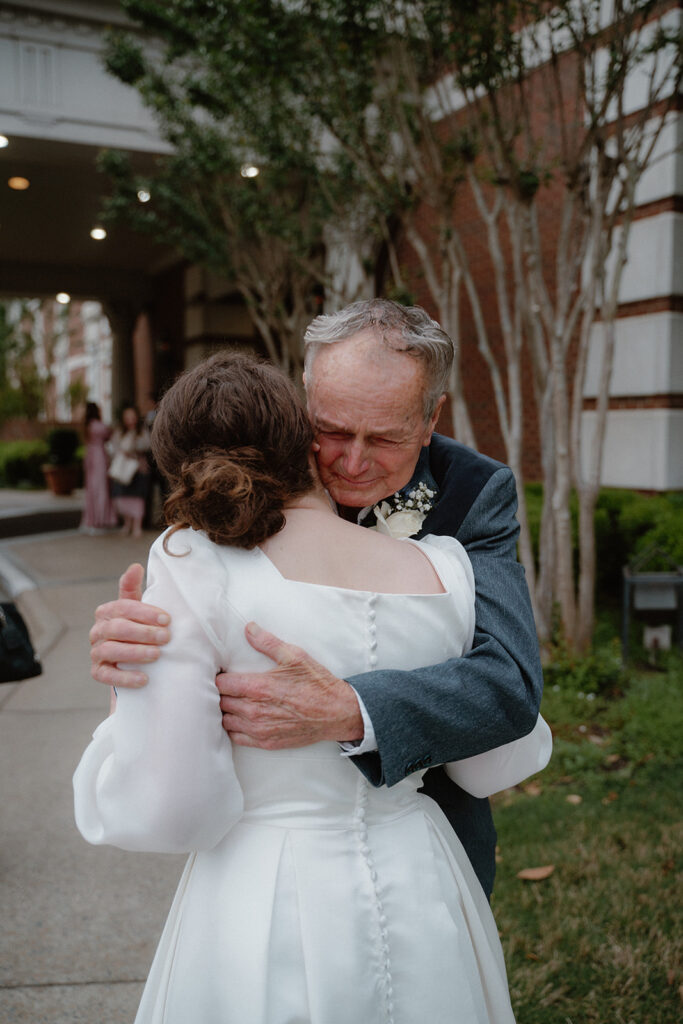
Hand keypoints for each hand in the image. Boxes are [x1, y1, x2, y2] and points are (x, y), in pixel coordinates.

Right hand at [90, 563, 170, 688]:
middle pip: (116, 629)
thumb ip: (134, 589)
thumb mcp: (139, 610)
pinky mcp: (98, 673)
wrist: (138, 664)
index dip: (145, 612)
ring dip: (135, 652)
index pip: (122, 608)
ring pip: (110, 650)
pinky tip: (144, 679)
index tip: (167, 619)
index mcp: (107, 612)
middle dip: (143, 632)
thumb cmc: (140, 630)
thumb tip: (135, 566)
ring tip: (157, 655)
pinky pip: (107, 676)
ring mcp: (96, 653)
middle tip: (166, 637)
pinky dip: (125, 677)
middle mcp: (98, 631)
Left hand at [217, 622, 363, 749]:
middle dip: (221, 693)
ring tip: (233, 701)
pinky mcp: (265, 742)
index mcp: (258, 687)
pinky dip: (234, 728)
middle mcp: (254, 711)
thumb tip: (249, 629)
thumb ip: (268, 642)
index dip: (218, 677)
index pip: (220, 684)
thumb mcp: (295, 656)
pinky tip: (241, 719)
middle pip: (220, 703)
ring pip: (225, 721)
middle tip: (228, 686)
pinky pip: (236, 737)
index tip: (222, 673)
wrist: (336, 712)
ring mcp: (259, 729)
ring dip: (226, 711)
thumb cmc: (317, 684)